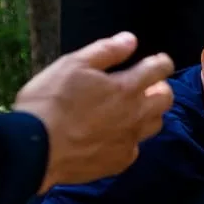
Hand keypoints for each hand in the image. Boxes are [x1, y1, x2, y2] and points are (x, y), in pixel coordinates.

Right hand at [15, 32, 173, 191]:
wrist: (36, 149)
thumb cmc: (50, 101)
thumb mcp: (72, 65)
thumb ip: (105, 51)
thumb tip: (130, 40)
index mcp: (126, 88)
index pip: (159, 70)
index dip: (162, 63)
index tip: (158, 61)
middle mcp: (135, 115)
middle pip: (166, 100)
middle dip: (161, 88)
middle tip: (145, 86)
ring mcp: (129, 141)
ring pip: (155, 125)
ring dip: (149, 114)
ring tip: (131, 109)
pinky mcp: (119, 162)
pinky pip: (134, 148)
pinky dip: (129, 138)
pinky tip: (112, 136)